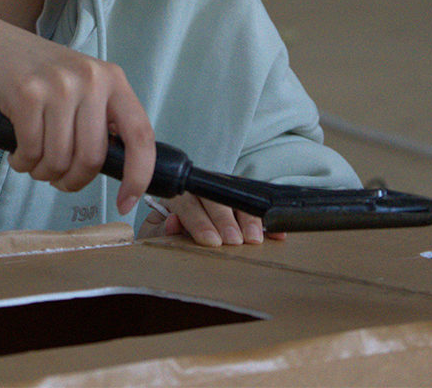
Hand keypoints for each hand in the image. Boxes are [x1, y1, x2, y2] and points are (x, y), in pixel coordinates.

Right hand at [0, 24, 154, 214]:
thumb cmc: (36, 72)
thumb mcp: (81, 84)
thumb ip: (101, 117)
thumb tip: (117, 166)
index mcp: (112, 80)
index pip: (140, 135)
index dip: (138, 175)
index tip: (126, 202)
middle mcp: (90, 80)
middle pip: (92, 158)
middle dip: (73, 181)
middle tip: (58, 180)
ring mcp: (58, 86)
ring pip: (59, 160)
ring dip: (43, 173)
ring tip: (34, 164)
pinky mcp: (26, 94)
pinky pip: (30, 151)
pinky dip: (22, 164)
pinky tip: (18, 156)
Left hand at [138, 194, 286, 245]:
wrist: (173, 225)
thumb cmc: (164, 232)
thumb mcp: (153, 234)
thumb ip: (159, 231)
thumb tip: (174, 224)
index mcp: (176, 196)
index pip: (187, 204)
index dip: (200, 222)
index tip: (212, 241)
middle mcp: (200, 189)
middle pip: (215, 198)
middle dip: (227, 220)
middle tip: (236, 241)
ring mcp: (222, 192)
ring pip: (237, 198)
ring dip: (249, 218)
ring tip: (255, 239)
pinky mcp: (240, 200)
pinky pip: (255, 206)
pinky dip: (267, 221)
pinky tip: (277, 233)